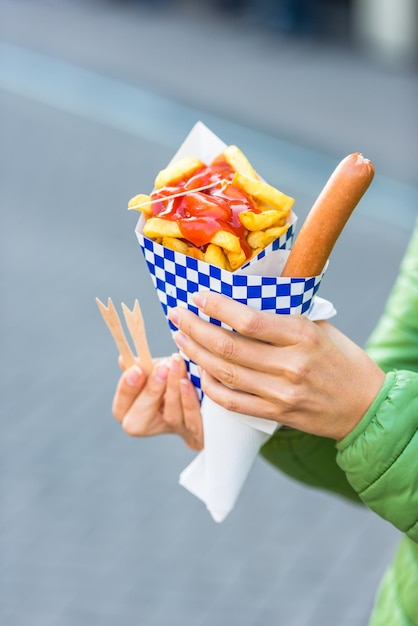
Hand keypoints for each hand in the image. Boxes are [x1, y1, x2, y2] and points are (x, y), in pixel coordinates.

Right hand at [112, 354, 202, 449]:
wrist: (211, 406)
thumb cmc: (178, 385)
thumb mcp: (160, 374)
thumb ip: (143, 368)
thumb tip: (124, 360)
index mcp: (134, 413)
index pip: (120, 408)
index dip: (126, 390)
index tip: (136, 369)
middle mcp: (152, 427)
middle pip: (138, 422)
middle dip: (149, 392)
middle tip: (160, 368)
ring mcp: (176, 431)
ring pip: (171, 415)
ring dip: (173, 388)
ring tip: (176, 363)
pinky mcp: (199, 434)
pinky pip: (193, 420)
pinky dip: (190, 400)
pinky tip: (190, 381)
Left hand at [168, 292, 384, 440]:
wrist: (365, 407)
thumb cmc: (344, 360)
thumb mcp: (321, 327)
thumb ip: (285, 316)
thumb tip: (243, 300)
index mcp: (303, 336)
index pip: (249, 320)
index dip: (218, 307)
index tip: (197, 296)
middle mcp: (290, 365)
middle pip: (229, 346)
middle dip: (196, 328)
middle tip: (177, 315)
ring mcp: (281, 394)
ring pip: (225, 374)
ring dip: (196, 354)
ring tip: (180, 339)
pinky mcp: (276, 415)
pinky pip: (233, 402)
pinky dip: (211, 387)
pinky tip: (198, 372)